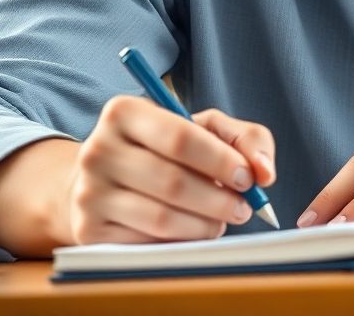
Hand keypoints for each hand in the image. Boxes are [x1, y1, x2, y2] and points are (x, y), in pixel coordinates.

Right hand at [61, 96, 276, 243]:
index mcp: (124, 111)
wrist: (104, 178)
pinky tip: (193, 231)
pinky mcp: (88, 231)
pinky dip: (180, 242)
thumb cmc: (163, 148)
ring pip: (161, 218)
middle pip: (173, 182)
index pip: (181, 137)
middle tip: (244, 207)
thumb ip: (244, 138)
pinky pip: (146, 243)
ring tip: (222, 220)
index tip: (249, 178)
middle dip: (219, 199)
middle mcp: (98, 149)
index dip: (221, 161)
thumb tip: (265, 171)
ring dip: (205, 225)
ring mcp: (88, 192)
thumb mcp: (203, 128)